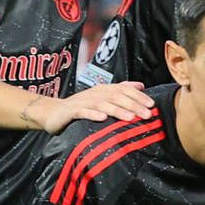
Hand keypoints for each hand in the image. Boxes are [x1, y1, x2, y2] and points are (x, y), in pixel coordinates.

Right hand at [38, 80, 153, 132]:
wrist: (52, 112)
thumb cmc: (80, 107)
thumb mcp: (102, 98)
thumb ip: (121, 91)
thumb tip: (140, 86)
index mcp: (103, 90)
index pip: (123, 90)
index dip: (138, 96)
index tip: (152, 105)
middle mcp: (94, 93)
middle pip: (116, 96)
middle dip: (133, 105)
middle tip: (147, 114)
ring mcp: (82, 102)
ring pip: (102, 104)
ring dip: (117, 110)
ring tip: (130, 118)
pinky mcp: (70, 111)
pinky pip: (82, 112)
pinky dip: (92, 114)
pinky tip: (102, 118)